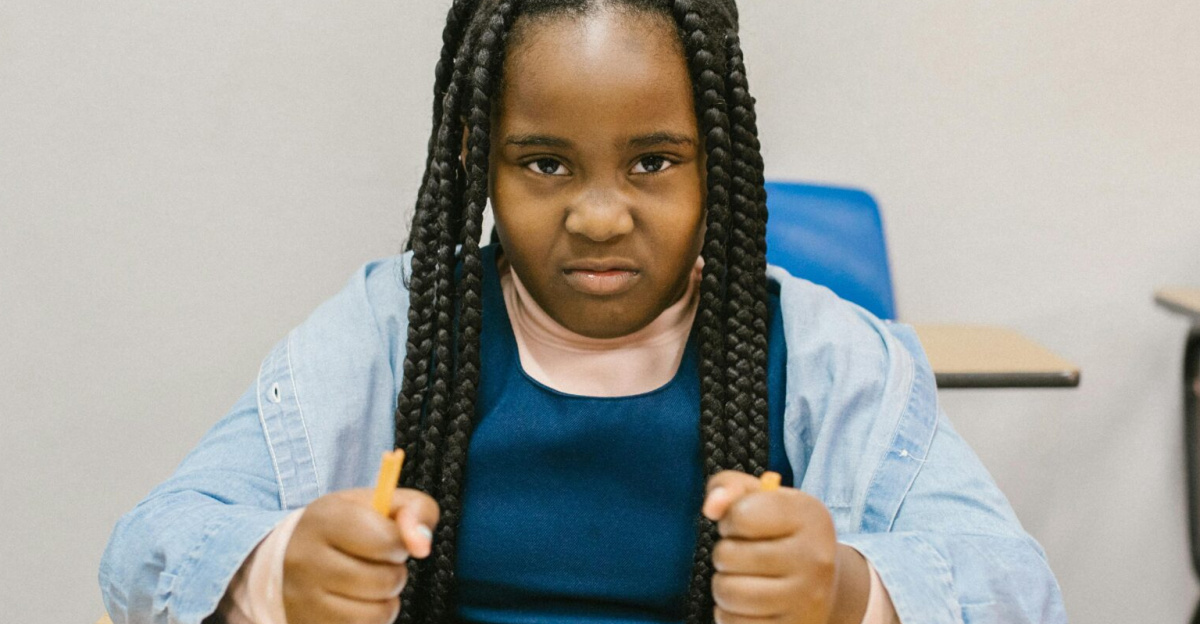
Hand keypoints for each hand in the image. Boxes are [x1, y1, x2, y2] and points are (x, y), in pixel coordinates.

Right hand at [283, 487, 439, 623]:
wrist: (286, 557)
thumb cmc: (343, 528)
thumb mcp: (378, 504)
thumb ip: (415, 509)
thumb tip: (422, 545)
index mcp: (325, 518)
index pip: (386, 541)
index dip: (400, 544)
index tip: (389, 540)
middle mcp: (306, 558)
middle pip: (386, 580)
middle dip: (394, 572)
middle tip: (375, 563)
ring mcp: (302, 598)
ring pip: (379, 612)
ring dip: (386, 598)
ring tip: (368, 582)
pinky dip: (372, 618)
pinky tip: (357, 601)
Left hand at [703, 471, 868, 623]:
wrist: (819, 585)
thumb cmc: (778, 533)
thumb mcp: (760, 498)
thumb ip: (729, 487)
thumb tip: (711, 507)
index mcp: (809, 514)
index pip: (741, 515)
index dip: (730, 520)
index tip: (742, 524)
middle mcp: (815, 557)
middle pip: (728, 555)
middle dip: (724, 554)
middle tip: (742, 555)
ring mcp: (807, 598)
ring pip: (728, 592)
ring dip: (723, 585)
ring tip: (741, 578)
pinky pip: (733, 623)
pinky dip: (729, 614)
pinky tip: (747, 604)